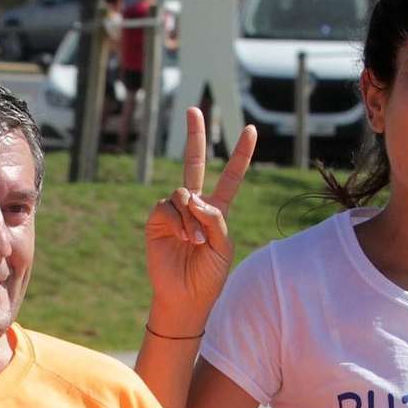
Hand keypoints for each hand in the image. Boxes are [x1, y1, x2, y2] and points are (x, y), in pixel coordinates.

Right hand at [143, 108, 257, 333]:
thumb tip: (193, 197)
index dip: (240, 155)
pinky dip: (177, 221)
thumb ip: (214, 218)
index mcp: (216, 211)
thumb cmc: (209, 276)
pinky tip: (182, 239)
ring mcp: (174, 213)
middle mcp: (194, 206)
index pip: (230, 177)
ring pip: (182, 193)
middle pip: (193, 164)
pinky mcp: (156, 221)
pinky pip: (167, 207)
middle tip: (193, 110)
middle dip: (194, 136)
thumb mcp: (223, 246)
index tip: (250, 130)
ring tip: (194, 242)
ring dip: (191, 217)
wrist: (186, 298)